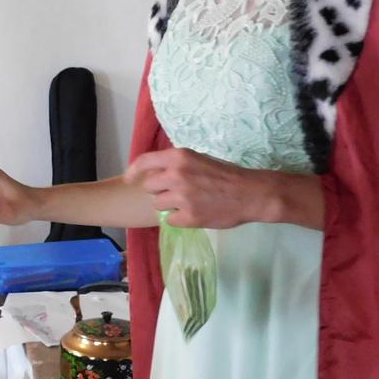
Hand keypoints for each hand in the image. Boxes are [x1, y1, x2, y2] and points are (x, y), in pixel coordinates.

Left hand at [123, 148, 272, 228]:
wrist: (251, 194)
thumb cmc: (226, 175)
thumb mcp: (199, 159)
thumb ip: (176, 164)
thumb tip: (155, 172)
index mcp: (179, 157)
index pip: (144, 162)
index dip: (133, 172)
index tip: (128, 180)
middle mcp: (176, 175)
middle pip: (149, 186)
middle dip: (159, 190)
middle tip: (175, 192)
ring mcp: (181, 197)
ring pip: (158, 204)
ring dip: (168, 205)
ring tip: (187, 202)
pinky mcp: (188, 217)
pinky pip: (169, 220)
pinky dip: (178, 219)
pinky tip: (193, 213)